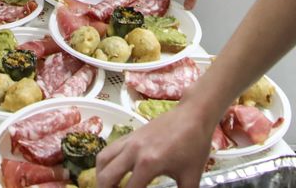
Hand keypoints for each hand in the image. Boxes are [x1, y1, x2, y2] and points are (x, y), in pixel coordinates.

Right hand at [96, 100, 212, 187]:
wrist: (192, 115)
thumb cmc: (194, 146)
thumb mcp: (191, 178)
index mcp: (148, 164)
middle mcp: (134, 151)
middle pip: (106, 177)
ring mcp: (130, 140)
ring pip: (103, 160)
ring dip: (101, 176)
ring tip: (109, 186)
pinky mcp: (131, 134)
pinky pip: (110, 149)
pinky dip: (106, 162)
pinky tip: (114, 170)